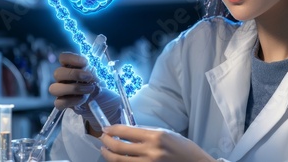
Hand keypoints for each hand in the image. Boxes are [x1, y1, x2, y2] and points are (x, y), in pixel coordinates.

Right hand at [49, 52, 120, 132]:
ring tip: (89, 89)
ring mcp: (62, 91)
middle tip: (89, 77)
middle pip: (57, 73)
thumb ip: (97, 68)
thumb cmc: (104, 85)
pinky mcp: (64, 104)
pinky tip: (83, 99)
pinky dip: (71, 101)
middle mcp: (64, 78)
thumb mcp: (104, 74)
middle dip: (74, 74)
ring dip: (73, 88)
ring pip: (54, 88)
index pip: (63, 57)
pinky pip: (59, 103)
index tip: (85, 62)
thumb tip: (92, 67)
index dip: (72, 58)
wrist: (107, 102)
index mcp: (72, 66)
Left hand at [99, 125, 215, 161]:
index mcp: (155, 137)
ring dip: (109, 155)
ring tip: (105, 151)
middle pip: (119, 148)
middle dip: (107, 142)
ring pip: (120, 161)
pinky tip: (117, 161)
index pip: (126, 132)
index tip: (106, 128)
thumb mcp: (167, 134)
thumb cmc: (184, 148)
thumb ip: (148, 133)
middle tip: (103, 139)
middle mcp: (151, 151)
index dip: (113, 130)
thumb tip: (129, 131)